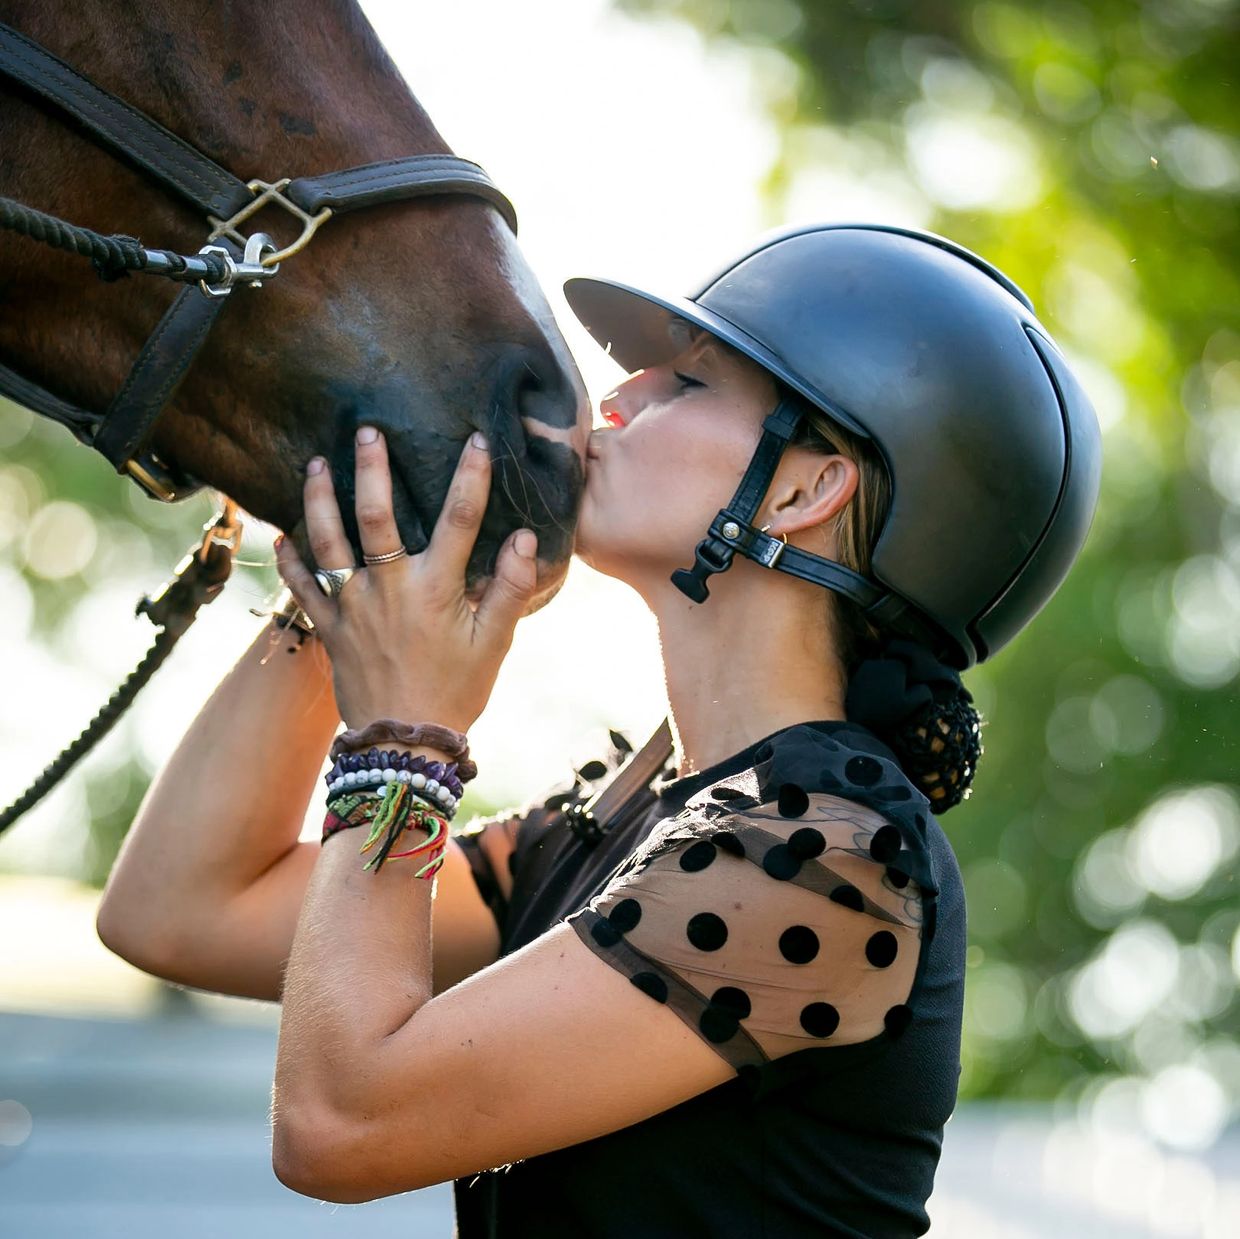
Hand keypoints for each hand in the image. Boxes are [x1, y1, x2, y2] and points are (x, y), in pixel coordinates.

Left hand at [274, 426, 537, 732]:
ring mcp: (353, 607)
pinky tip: (281, 535)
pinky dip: (290, 561)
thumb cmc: (455, 693)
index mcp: (435, 588)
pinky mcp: (329, 630)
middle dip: (372, 469)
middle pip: (375, 516)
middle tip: (366, 430)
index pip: (459, 519)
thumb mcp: (495, 645)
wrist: (403, 746)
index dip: (471, 477)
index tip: (478, 439)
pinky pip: (302, 589)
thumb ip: (510, 590)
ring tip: (315, 464)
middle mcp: (388, 588)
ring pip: (329, 542)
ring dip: (319, 500)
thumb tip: (527, 540)